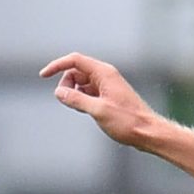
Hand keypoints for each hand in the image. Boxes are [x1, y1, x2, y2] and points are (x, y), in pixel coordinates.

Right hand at [39, 52, 157, 148]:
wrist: (150, 133)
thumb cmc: (129, 121)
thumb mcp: (98, 111)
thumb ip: (76, 100)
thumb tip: (58, 93)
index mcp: (104, 73)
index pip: (74, 60)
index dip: (57, 66)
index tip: (43, 76)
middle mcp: (106, 76)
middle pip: (76, 72)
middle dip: (66, 84)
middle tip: (69, 102)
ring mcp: (108, 86)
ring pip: (81, 83)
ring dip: (74, 94)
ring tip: (81, 109)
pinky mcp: (109, 97)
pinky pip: (89, 93)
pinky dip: (82, 99)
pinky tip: (87, 112)